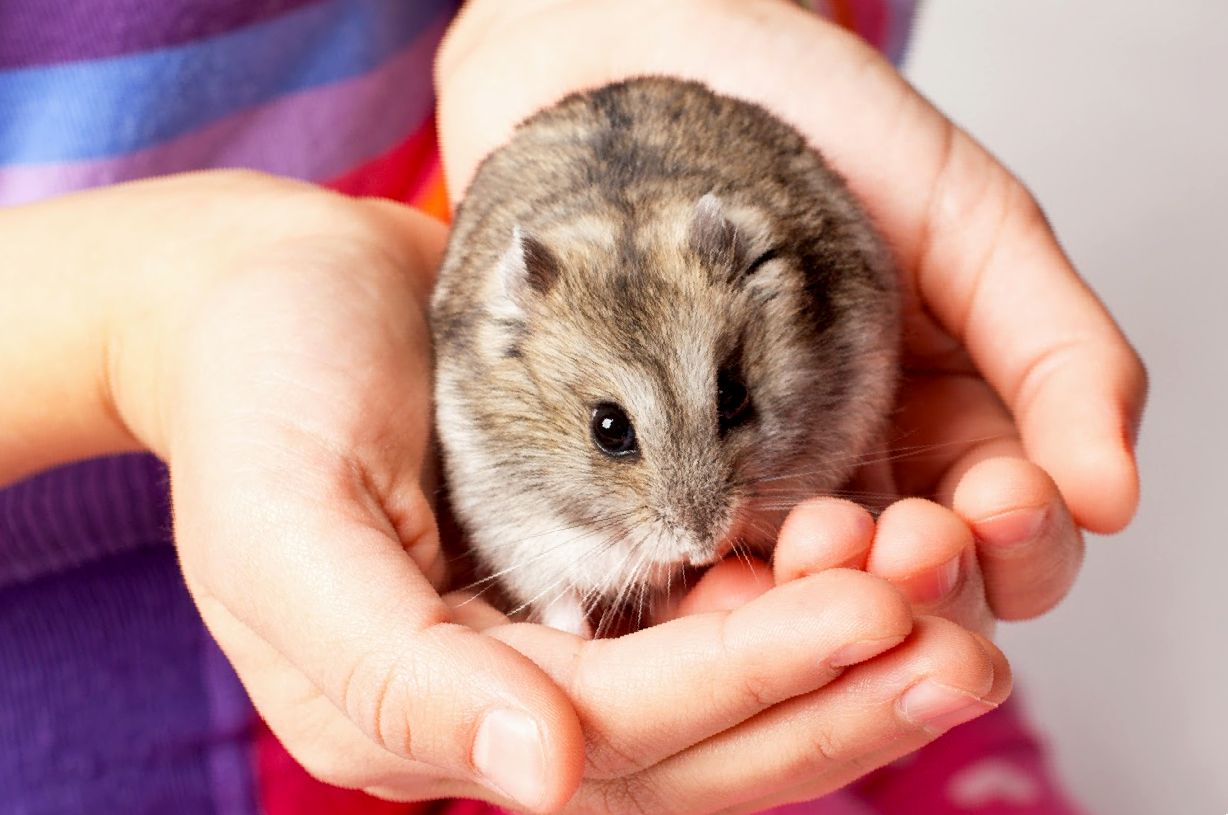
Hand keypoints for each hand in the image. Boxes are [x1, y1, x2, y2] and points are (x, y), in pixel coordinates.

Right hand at [45, 172, 1002, 811]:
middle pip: (690, 744)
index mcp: (415, 718)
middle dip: (825, 699)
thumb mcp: (283, 527)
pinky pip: (707, 612)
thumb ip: (394, 668)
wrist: (263, 291)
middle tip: (959, 647)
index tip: (871, 614)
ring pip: (719, 700)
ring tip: (958, 626)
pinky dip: (796, 605)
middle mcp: (496, 702)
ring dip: (836, 670)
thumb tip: (542, 779)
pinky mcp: (584, 568)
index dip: (747, 681)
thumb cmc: (255, 390)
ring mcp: (546, 639)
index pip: (614, 732)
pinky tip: (879, 573)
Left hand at [437, 0, 1146, 622]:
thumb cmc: (817, 129)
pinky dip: (726, 587)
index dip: (1020, 539)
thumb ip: (1057, 349)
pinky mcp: (665, 484)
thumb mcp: (970, 222)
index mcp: (955, 421)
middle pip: (921, 589)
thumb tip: (1114, 492)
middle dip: (924, 578)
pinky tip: (728, 562)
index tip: (1001, 500)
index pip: (1015, 533)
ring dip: (830, 596)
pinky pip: (702, 571)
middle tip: (900, 541)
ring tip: (818, 543)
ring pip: (815, 599)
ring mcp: (763, 484)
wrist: (650, 75)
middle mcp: (865, 469)